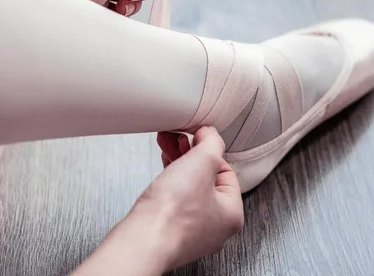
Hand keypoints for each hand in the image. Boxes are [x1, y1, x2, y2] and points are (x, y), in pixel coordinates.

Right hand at [73, 127, 242, 275]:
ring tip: (166, 145)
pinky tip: (160, 168)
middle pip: (206, 179)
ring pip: (188, 189)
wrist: (142, 239)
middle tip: (178, 138)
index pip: (226, 170)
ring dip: (177, 163)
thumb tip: (211, 135)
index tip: (196, 136)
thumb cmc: (172, 213)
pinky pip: (173, 201)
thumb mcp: (202, 162)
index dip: (209, 149)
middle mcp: (214, 227)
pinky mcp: (169, 231)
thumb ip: (212, 143)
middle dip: (189, 154)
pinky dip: (167, 181)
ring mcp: (191, 232)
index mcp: (231, 214)